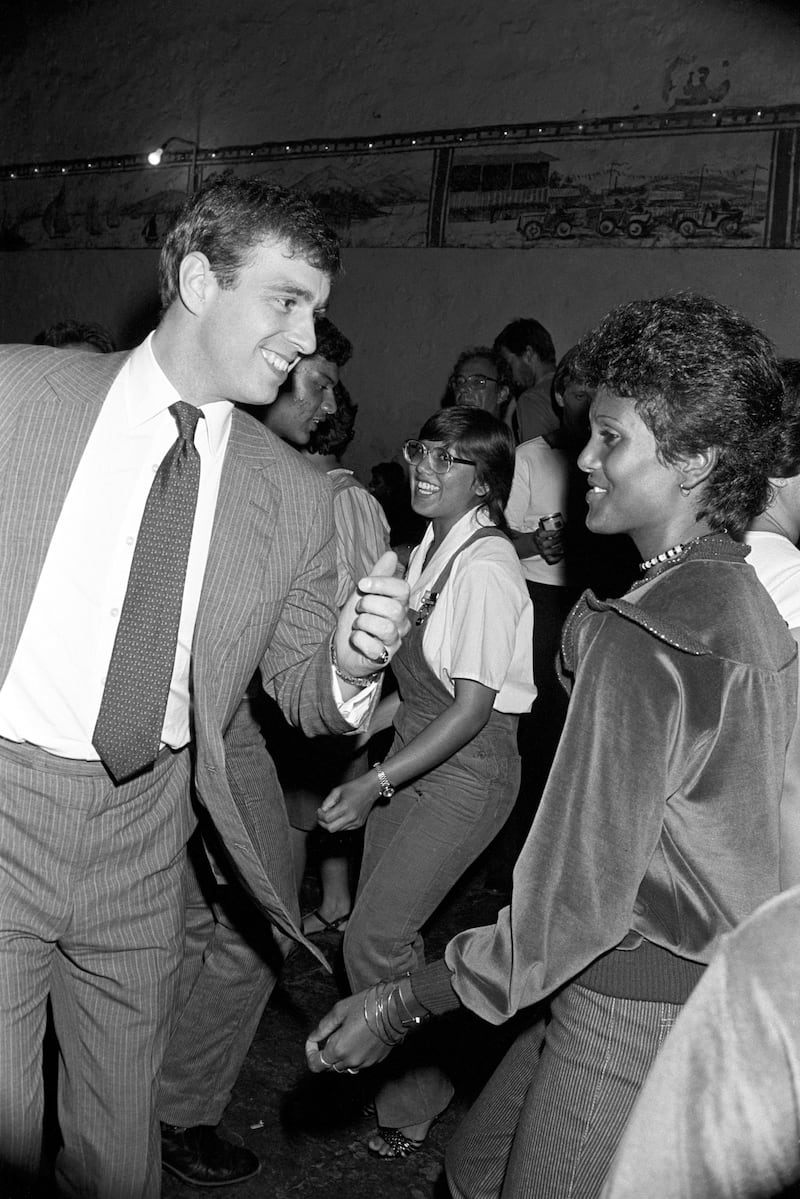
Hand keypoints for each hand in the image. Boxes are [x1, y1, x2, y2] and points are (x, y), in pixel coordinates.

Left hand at [305, 992, 392, 1073]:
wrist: (395, 1007)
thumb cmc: (366, 1005)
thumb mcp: (339, 1010)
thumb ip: (323, 1027)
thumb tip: (313, 1037)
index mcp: (338, 1049)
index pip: (316, 1064)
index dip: (310, 1053)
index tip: (313, 1041)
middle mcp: (350, 1061)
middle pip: (330, 1066)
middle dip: (326, 1054)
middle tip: (331, 1034)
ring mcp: (365, 1063)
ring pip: (345, 1067)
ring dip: (340, 1057)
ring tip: (345, 1036)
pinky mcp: (376, 1061)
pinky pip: (359, 1063)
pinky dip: (354, 1055)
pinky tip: (359, 1039)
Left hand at [318, 775, 376, 832]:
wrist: (371, 788)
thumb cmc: (354, 787)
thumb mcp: (337, 791)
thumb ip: (327, 802)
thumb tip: (321, 811)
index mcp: (345, 807)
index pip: (327, 819)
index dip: (320, 815)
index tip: (320, 810)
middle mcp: (351, 816)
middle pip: (331, 829)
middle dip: (323, 823)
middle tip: (322, 816)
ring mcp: (356, 822)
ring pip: (337, 830)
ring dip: (332, 823)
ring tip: (334, 813)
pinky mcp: (359, 824)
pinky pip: (345, 829)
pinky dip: (340, 824)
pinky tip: (341, 815)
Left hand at [334, 551, 409, 680]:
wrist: (344, 647)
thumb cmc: (359, 618)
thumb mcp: (364, 593)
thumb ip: (378, 575)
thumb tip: (391, 554)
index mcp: (399, 604)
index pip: (402, 589)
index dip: (381, 584)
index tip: (362, 585)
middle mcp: (401, 623)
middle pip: (394, 609)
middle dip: (368, 605)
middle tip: (359, 609)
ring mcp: (394, 641)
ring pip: (384, 628)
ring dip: (363, 623)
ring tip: (358, 625)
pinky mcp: (384, 658)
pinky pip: (372, 647)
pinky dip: (358, 640)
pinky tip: (356, 640)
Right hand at [533, 527, 564, 564]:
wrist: (535, 543)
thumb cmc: (541, 535)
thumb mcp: (542, 528)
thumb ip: (547, 524)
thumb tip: (557, 520)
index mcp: (538, 535)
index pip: (543, 534)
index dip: (552, 533)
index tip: (559, 532)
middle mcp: (540, 543)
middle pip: (548, 542)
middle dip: (557, 540)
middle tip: (563, 538)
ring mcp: (542, 550)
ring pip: (550, 551)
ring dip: (558, 548)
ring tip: (564, 546)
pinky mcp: (545, 556)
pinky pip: (551, 559)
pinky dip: (557, 558)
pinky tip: (562, 554)